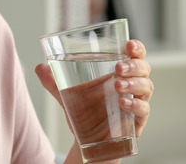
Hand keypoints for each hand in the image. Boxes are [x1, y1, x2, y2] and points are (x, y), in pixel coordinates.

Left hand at [34, 39, 153, 137]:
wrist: (86, 140)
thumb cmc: (84, 110)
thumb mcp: (66, 92)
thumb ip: (52, 81)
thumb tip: (39, 67)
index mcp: (119, 72)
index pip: (135, 55)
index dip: (136, 48)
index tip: (129, 44)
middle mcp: (132, 84)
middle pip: (143, 68)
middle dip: (133, 65)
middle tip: (118, 67)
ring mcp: (136, 102)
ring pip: (146, 87)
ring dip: (133, 84)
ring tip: (117, 85)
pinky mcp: (137, 121)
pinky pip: (143, 110)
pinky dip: (135, 105)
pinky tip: (123, 103)